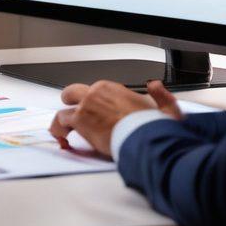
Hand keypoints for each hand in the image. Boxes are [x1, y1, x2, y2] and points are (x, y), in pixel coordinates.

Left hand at [49, 79, 182, 155]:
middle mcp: (96, 93)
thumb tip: (155, 86)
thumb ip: (160, 96)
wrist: (146, 137)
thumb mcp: (166, 108)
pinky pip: (61, 121)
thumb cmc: (153, 127)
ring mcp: (86, 106)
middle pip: (74, 93)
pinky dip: (59, 130)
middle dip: (72, 103)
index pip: (95, 92)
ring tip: (64, 131)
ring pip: (65, 108)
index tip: (97, 112)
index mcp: (112, 89)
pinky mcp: (80, 120)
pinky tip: (61, 138)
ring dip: (64, 120)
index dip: (94, 103)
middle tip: (74, 114)